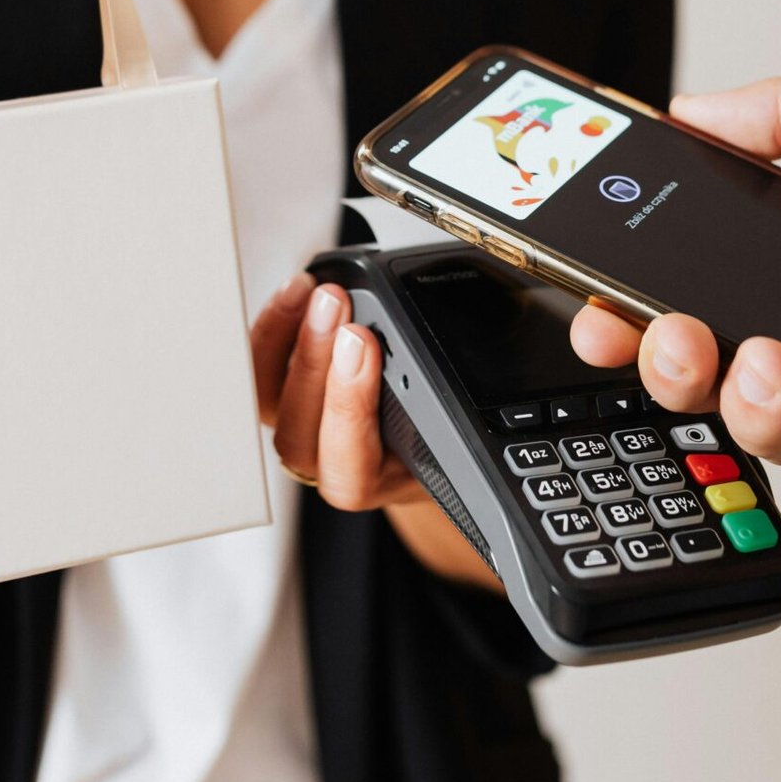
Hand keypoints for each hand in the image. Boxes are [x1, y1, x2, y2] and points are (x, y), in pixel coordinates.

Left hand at [252, 274, 500, 585]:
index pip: (352, 471)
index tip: (365, 346)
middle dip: (316, 365)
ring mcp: (305, 436)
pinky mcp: (284, 405)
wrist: (428, 446)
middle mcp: (335, 468)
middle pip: (303, 438)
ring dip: (292, 346)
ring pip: (276, 411)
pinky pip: (259, 381)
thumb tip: (521, 330)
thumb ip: (484, 400)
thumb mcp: (475, 423)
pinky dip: (271, 335)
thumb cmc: (449, 434)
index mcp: (383, 485)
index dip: (349, 410)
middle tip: (338, 308)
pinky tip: (295, 296)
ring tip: (318, 297)